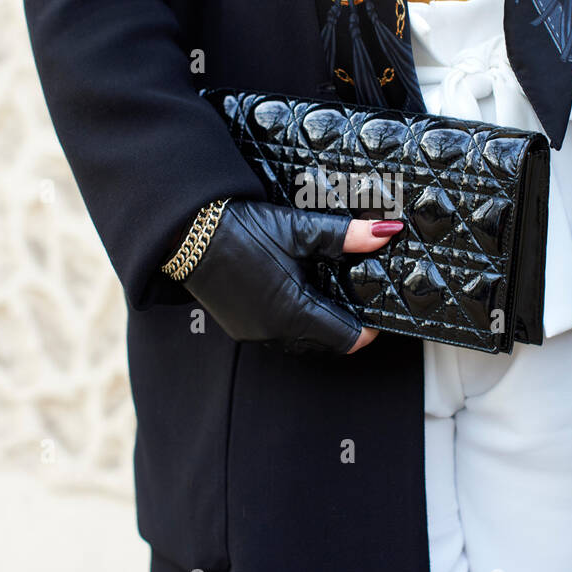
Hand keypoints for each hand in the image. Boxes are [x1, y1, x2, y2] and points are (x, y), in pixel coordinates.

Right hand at [181, 199, 402, 353]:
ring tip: (328, 290)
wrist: (186, 231)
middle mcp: (274, 331)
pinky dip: (296, 319)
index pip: (347, 339)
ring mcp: (255, 332)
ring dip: (320, 322)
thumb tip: (385, 233)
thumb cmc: (238, 229)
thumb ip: (345, 236)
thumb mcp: (297, 229)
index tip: (376, 308)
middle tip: (357, 294)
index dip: (368, 327)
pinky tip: (296, 290)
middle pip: (327, 342)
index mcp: (293, 313)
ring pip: (303, 340)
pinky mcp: (241, 326)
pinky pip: (280, 333)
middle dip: (346, 324)